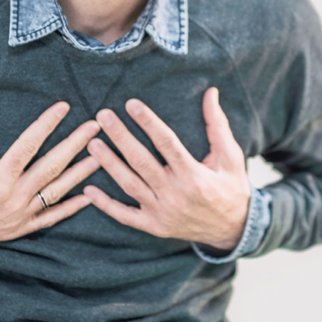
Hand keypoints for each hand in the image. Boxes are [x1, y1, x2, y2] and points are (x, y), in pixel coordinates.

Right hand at [0, 88, 100, 255]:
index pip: (28, 146)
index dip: (47, 124)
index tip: (64, 107)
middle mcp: (12, 199)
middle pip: (51, 167)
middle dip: (75, 145)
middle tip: (95, 126)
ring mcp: (19, 217)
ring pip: (57, 192)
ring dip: (80, 174)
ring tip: (100, 155)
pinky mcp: (20, 229)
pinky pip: (51, 218)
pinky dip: (71, 208)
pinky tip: (89, 197)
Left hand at [85, 87, 249, 249]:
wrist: (233, 228)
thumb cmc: (231, 187)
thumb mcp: (230, 156)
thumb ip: (217, 124)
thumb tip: (211, 92)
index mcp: (194, 175)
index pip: (166, 143)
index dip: (148, 122)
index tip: (131, 104)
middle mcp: (176, 194)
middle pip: (141, 161)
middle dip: (120, 137)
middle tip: (103, 116)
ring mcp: (162, 213)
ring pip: (129, 185)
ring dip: (109, 164)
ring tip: (93, 144)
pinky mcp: (154, 227)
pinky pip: (125, 216)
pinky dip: (105, 205)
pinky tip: (88, 190)